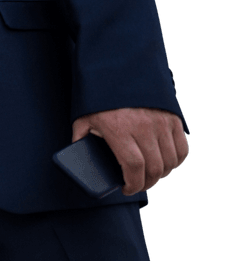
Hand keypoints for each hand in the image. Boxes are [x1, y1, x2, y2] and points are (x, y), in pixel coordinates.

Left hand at [71, 107, 187, 194]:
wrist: (121, 70)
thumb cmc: (100, 98)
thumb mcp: (84, 118)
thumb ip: (81, 137)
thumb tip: (77, 155)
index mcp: (120, 130)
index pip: (134, 166)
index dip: (133, 184)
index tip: (127, 190)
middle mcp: (144, 127)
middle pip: (154, 167)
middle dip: (146, 183)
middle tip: (137, 186)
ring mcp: (161, 122)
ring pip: (170, 160)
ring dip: (162, 175)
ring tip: (150, 178)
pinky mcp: (173, 118)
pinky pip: (182, 148)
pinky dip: (176, 161)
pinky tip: (166, 165)